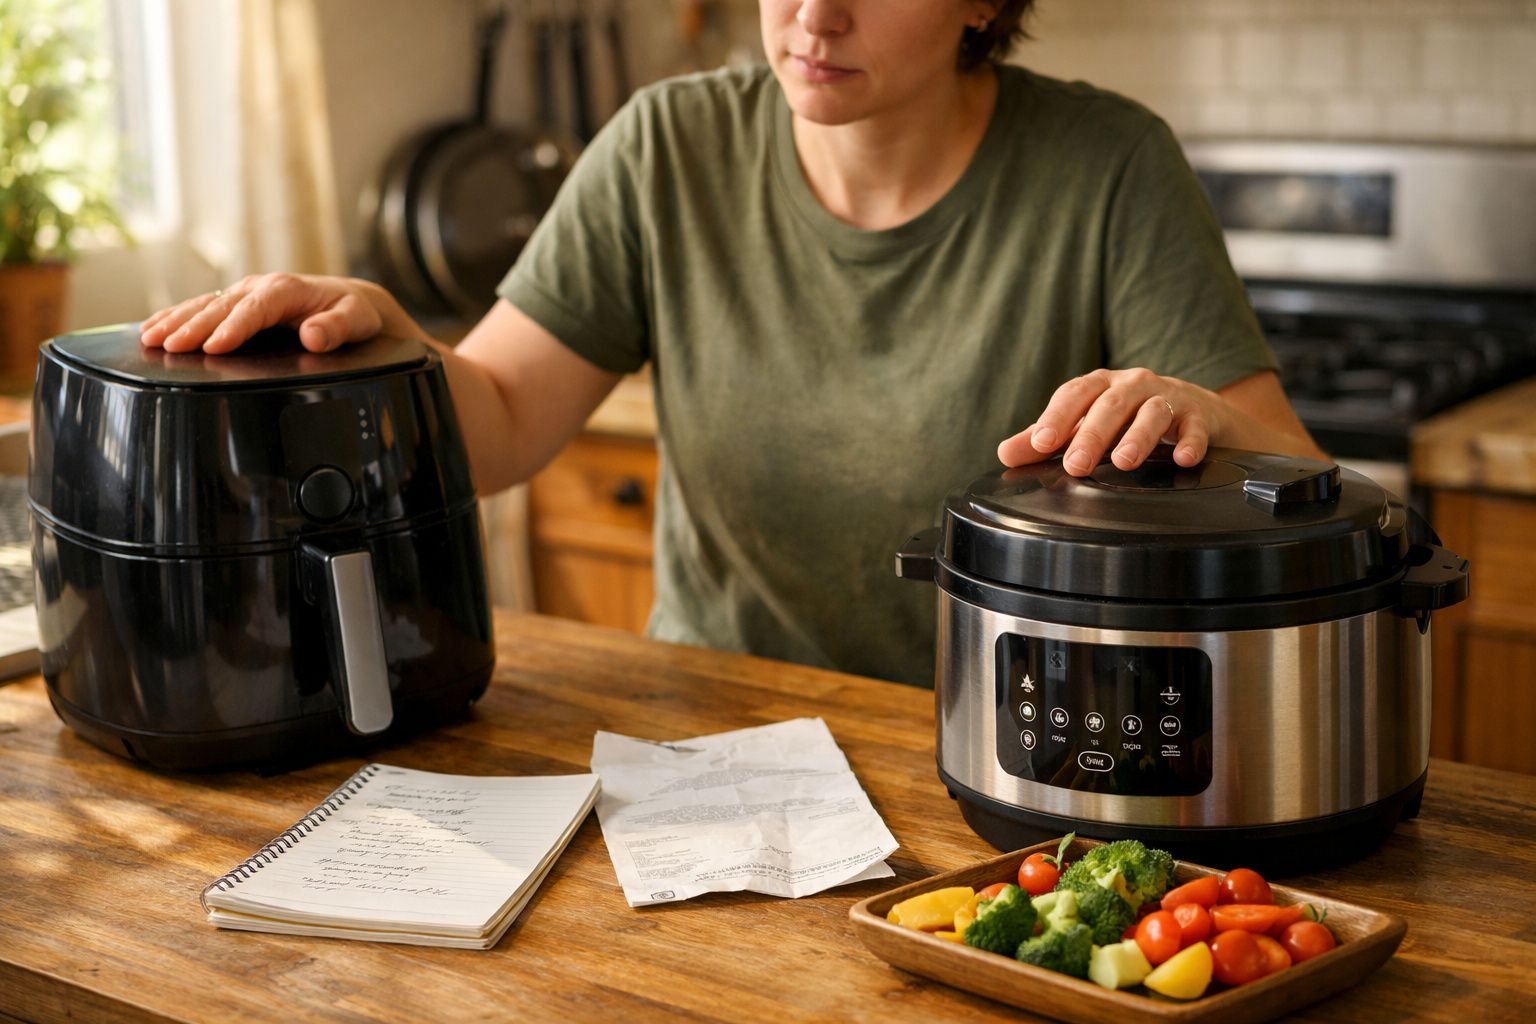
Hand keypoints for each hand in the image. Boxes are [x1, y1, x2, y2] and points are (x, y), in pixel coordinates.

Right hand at [139, 273, 420, 354]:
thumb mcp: (356, 319)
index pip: (255, 309)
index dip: (233, 327)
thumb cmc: (353, 312)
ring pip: (204, 304)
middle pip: (221, 306)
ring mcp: (245, 292)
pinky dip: (175, 317)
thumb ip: (337, 327)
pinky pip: (201, 307)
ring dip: (175, 320)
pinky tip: (151, 329)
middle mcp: (261, 287)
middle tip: (169, 347)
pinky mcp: (236, 302)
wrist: (350, 302)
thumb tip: (313, 335)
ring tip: (149, 338)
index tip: (214, 347)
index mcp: (287, 289)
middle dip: (193, 327)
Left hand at [997, 368, 1222, 475]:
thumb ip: (1045, 439)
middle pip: (1110, 405)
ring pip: (1152, 412)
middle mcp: (1133, 385)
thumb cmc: (1128, 417)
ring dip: (1138, 436)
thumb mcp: (1085, 424)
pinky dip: (1191, 442)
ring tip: (1125, 461)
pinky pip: (1195, 428)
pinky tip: (1182, 459)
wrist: (1194, 409)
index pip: (1074, 394)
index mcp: (1100, 386)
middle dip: (1092, 435)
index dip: (1057, 417)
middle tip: (1076, 465)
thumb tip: (1005, 454)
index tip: (1041, 443)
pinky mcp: (1198, 417)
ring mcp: (1167, 398)